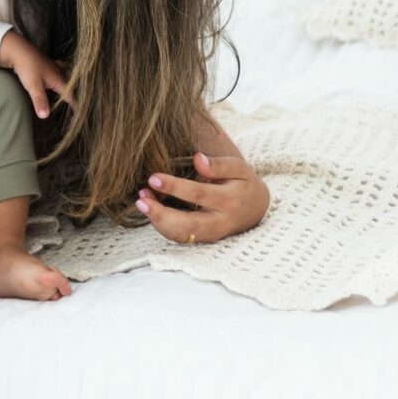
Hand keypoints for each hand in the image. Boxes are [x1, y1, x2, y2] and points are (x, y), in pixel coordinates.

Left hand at [0, 30, 73, 118]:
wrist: (17, 49)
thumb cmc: (27, 67)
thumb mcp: (33, 86)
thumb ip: (40, 101)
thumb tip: (45, 116)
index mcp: (58, 79)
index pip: (70, 95)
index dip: (75, 105)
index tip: (80, 114)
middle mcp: (58, 72)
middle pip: (71, 84)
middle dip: (75, 93)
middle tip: (79, 103)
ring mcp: (52, 66)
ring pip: (66, 74)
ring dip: (70, 81)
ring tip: (73, 87)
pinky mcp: (45, 63)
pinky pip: (59, 68)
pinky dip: (62, 71)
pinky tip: (59, 72)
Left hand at [135, 151, 270, 242]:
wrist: (256, 210)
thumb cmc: (243, 184)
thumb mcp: (238, 168)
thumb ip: (219, 164)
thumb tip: (198, 159)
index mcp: (230, 201)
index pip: (198, 194)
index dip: (174, 187)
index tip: (153, 177)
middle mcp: (220, 223)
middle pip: (187, 225)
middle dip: (160, 214)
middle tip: (141, 199)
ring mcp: (211, 235)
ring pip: (181, 236)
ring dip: (157, 221)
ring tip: (142, 201)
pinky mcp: (203, 240)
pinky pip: (180, 238)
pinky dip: (162, 226)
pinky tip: (150, 209)